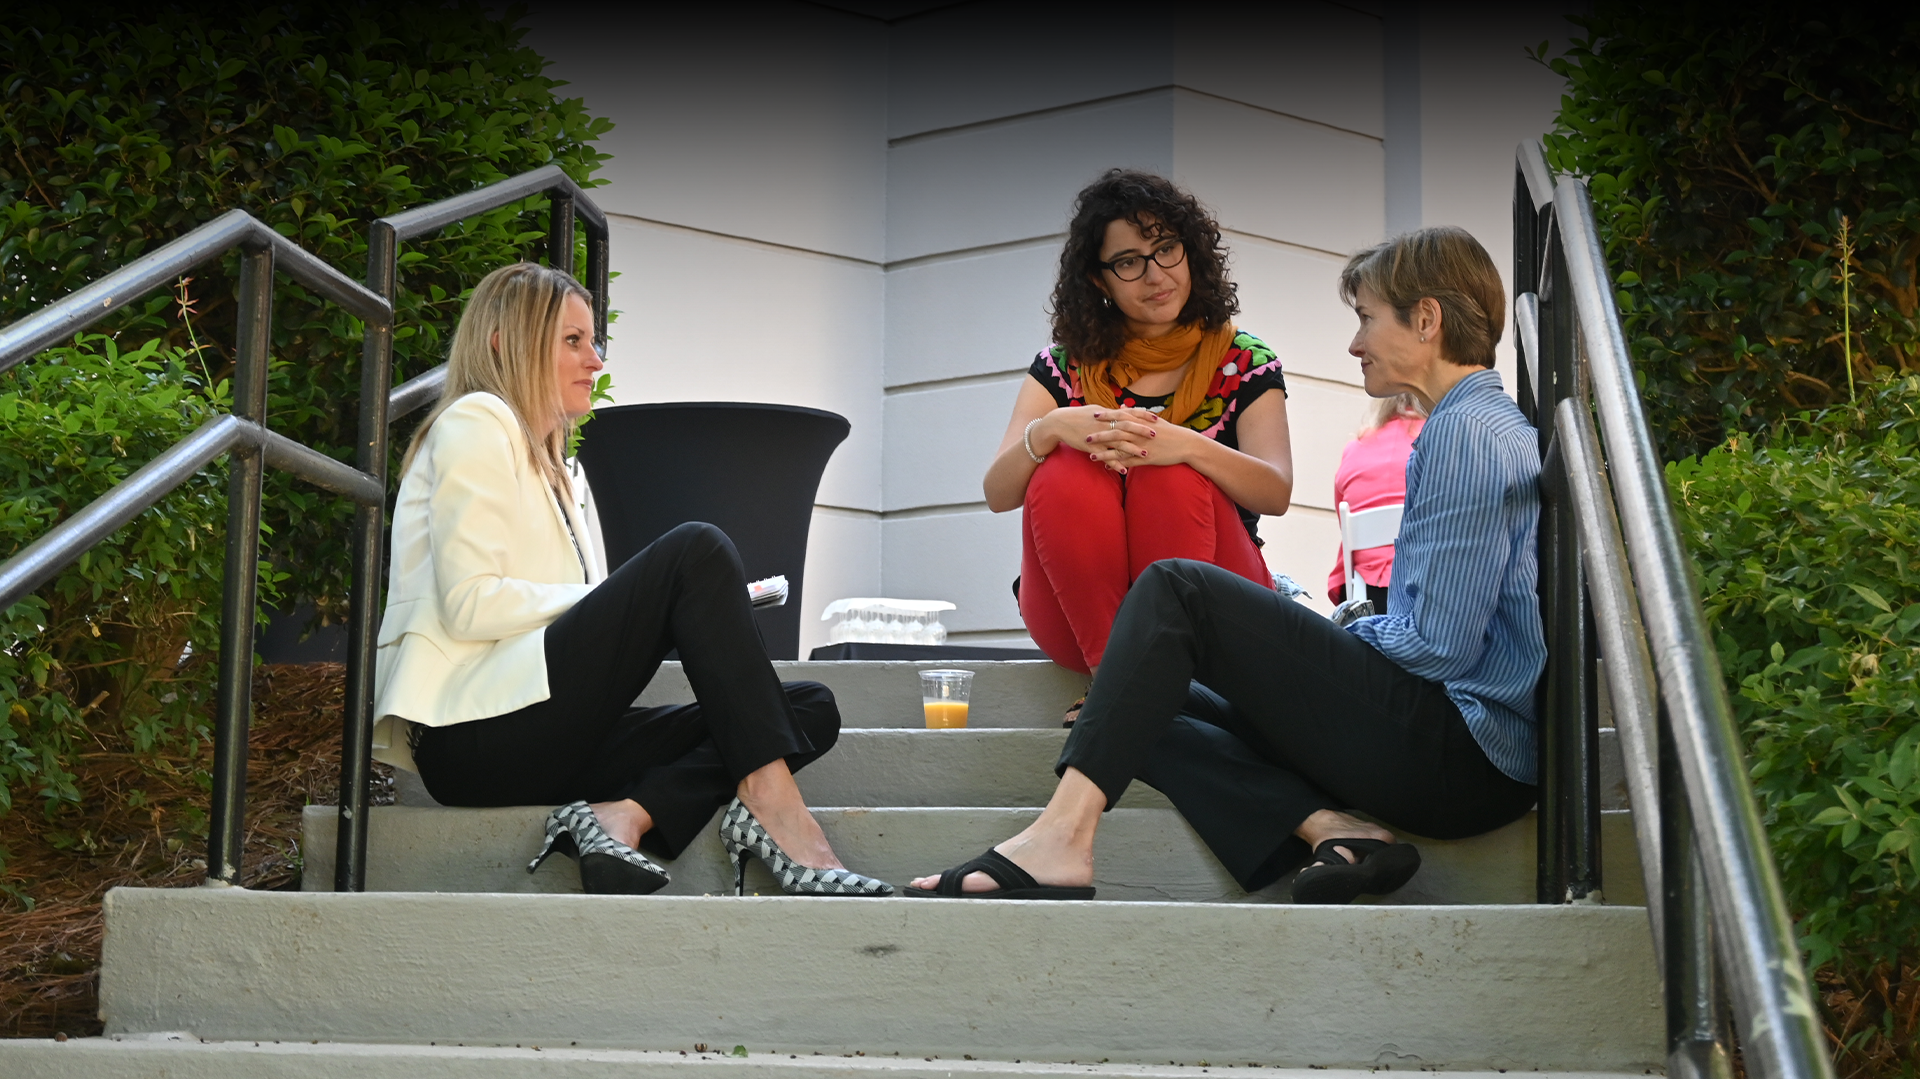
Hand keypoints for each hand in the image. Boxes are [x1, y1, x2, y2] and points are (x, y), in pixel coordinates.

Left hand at [1083, 408, 1207, 472]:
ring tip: (1091, 456)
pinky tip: (1106, 468)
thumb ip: (1135, 413)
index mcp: (1141, 422)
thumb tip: (1121, 406)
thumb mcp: (1152, 419)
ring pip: (1120, 449)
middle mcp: (1140, 433)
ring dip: (1104, 453)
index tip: (1094, 415)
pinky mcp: (1147, 458)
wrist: (1185, 444)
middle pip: (1117, 432)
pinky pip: (1128, 462)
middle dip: (1100, 435)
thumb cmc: (1169, 431)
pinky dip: (1117, 465)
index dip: (1107, 416)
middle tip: (1086, 437)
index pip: (1121, 416)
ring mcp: (1143, 446)